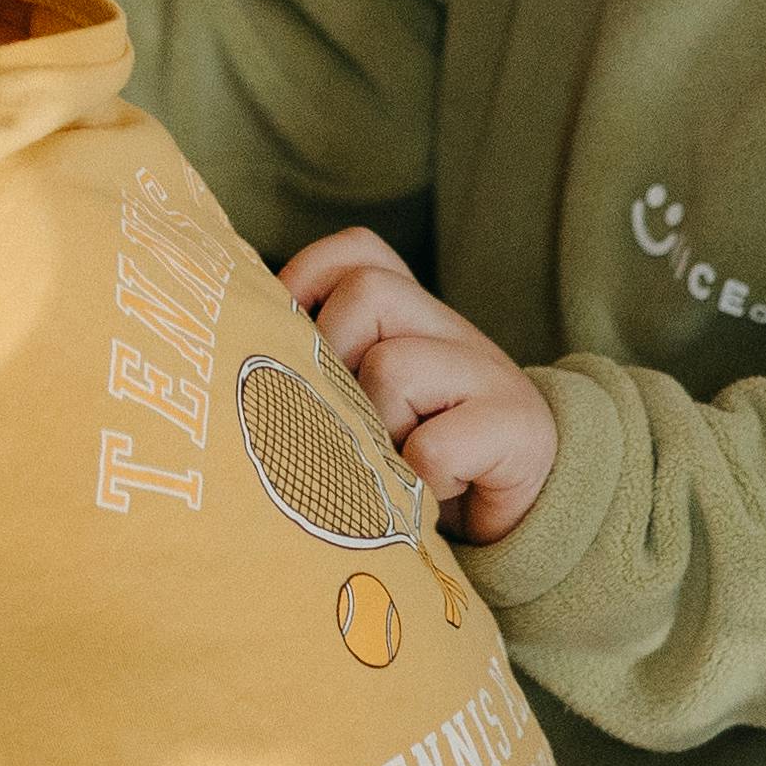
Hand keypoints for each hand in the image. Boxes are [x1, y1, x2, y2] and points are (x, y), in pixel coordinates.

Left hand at [280, 228, 557, 544]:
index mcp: (412, 317)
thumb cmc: (418, 460)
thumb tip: (238, 353)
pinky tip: (433, 492)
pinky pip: (433, 447)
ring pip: (393, 365)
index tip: (287, 332)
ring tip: (393, 463)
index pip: (358, 252)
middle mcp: (452, 330)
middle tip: (347, 419)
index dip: (308, 277)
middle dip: (335, 357)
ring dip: (379, 427)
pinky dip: (420, 479)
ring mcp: (488, 374)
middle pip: (367, 294)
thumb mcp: (368, 404)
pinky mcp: (517, 428)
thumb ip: (325, 369)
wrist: (527, 513)